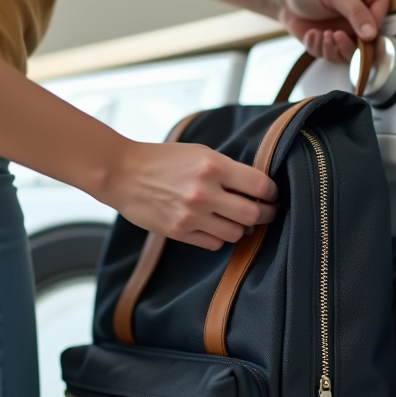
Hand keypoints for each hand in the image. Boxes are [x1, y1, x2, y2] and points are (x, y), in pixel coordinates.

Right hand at [102, 141, 279, 250]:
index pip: (260, 186)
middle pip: (253, 214)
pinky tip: (214, 226)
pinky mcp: (180, 232)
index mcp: (213, 166)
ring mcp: (192, 215)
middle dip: (265, 214)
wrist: (123, 173)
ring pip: (236, 233)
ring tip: (237, 219)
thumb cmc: (162, 160)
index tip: (272, 195)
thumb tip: (257, 187)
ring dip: (241, 227)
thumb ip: (228, 169)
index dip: (272, 192)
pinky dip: (219, 237)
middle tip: (266, 212)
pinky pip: (214, 243)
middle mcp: (205, 192)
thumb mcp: (200, 153)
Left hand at [278, 0, 391, 63]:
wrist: (286, 1)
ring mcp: (352, 33)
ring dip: (334, 49)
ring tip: (323, 34)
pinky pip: (334, 57)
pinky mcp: (337, 45)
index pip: (384, 16)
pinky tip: (312, 34)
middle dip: (350, 45)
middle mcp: (366, 17)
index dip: (372, 28)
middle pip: (371, 43)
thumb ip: (355, 12)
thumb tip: (371, 34)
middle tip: (336, 36)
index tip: (359, 30)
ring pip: (352, 55)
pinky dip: (321, 49)